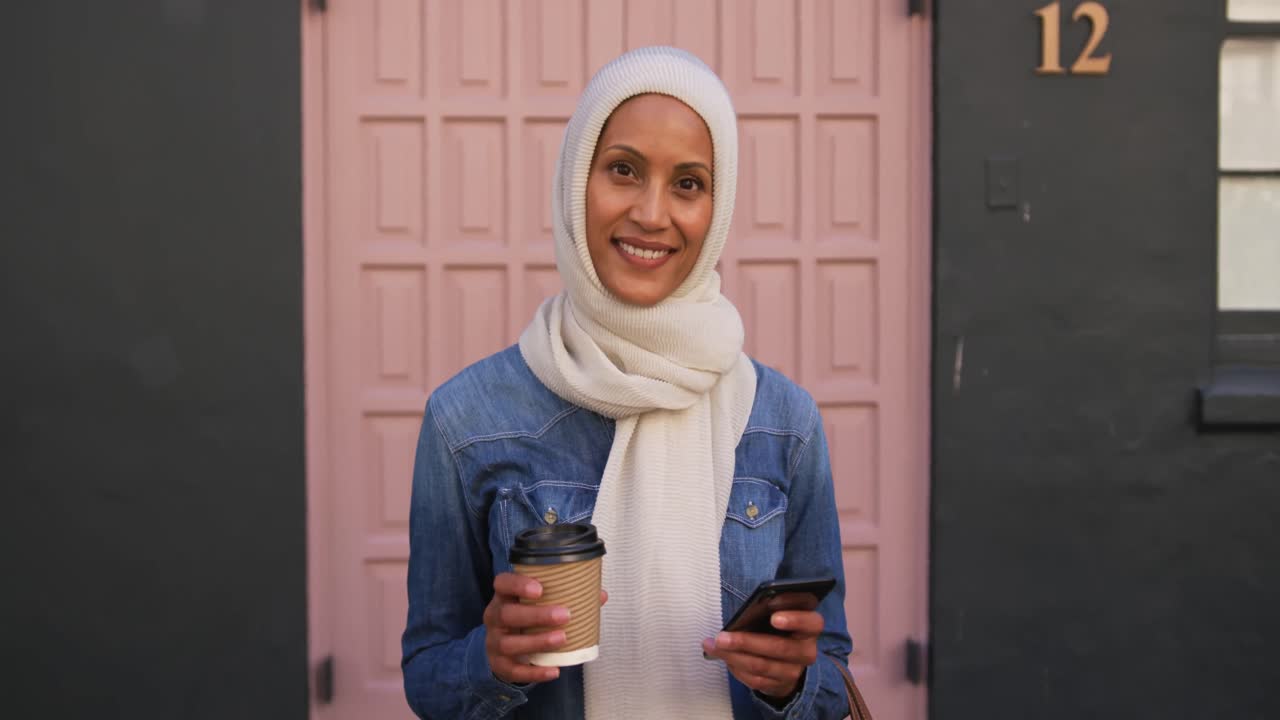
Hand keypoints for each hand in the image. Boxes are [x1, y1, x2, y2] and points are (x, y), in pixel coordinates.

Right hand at [483, 572, 607, 684]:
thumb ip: (566, 597)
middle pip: (507, 614)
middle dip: (536, 615)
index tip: (540, 588)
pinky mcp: (499, 664)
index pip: (503, 583)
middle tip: (565, 615)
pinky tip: (554, 670)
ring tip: (562, 639)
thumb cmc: (526, 618)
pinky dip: (535, 672)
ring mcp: (494, 642)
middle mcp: (495, 617)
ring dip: (537, 642)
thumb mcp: (537, 604)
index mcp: (505, 596)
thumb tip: (600, 595)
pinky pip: (513, 670)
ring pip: (509, 643)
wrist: (502, 647)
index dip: (518, 584)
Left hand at [701, 609, 822, 699]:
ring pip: (763, 665)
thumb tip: (747, 610)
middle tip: (722, 637)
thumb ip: (771, 608)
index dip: (794, 619)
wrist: (787, 659)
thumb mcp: (780, 612)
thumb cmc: (778, 627)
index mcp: (811, 626)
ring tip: (714, 646)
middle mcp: (807, 650)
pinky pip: (756, 679)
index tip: (774, 617)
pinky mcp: (781, 685)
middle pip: (780, 647)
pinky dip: (736, 668)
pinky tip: (723, 657)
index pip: (811, 622)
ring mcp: (795, 670)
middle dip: (747, 642)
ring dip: (734, 656)